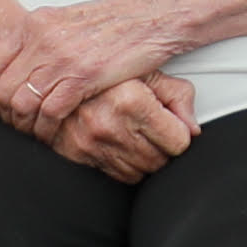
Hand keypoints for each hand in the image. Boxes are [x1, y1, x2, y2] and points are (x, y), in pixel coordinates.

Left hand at [0, 0, 158, 142]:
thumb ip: (39, 41)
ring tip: (34, 133)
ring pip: (22, 103)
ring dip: (25, 125)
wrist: (147, 17)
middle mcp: (41, 39)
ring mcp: (61, 57)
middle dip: (6, 115)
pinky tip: (53, 133)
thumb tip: (21, 66)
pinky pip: (50, 112)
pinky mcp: (82, 75)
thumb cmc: (112, 23)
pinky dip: (47, 129)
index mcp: (34, 25)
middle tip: (17, 126)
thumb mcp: (64, 22)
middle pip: (3, 88)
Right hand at [45, 74, 201, 182]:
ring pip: (140, 172)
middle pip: (160, 160)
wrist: (53, 77)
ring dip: (143, 158)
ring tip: (135, 134)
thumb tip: (193, 127)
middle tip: (154, 130)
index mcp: (132, 101)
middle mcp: (111, 125)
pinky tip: (119, 143)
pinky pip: (116, 175)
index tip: (173, 127)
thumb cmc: (104, 71)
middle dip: (163, 147)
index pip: (179, 141)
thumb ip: (177, 96)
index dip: (179, 133)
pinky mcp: (78, 155)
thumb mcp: (146, 72)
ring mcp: (92, 143)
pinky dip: (124, 164)